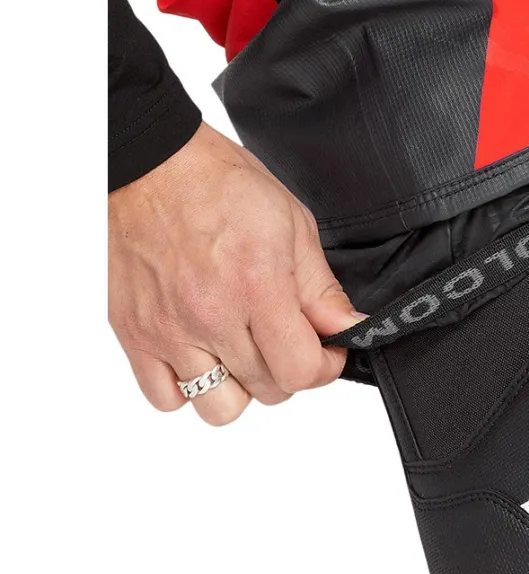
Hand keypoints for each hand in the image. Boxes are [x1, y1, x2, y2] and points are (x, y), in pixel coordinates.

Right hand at [108, 123, 363, 424]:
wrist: (150, 164)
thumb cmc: (217, 183)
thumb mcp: (293, 224)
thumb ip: (321, 288)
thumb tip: (349, 328)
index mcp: (256, 285)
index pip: (301, 370)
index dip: (326, 366)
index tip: (328, 348)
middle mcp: (210, 315)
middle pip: (268, 390)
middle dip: (290, 370)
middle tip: (287, 338)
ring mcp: (168, 330)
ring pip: (218, 408)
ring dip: (241, 388)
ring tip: (243, 351)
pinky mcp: (134, 334)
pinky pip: (166, 399)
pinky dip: (187, 388)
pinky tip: (204, 354)